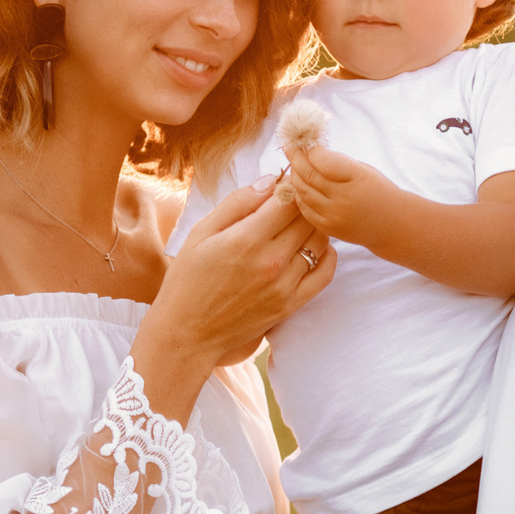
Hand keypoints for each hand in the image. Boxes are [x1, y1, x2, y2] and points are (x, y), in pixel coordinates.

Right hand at [138, 179, 334, 418]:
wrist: (187, 333)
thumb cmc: (188, 279)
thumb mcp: (201, 232)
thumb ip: (237, 203)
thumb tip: (270, 180)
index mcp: (246, 239)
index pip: (289, 199)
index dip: (291, 185)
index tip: (286, 182)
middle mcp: (271, 261)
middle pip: (307, 218)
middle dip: (304, 202)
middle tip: (294, 199)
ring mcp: (284, 285)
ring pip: (320, 242)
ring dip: (315, 226)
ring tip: (300, 222)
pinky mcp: (291, 305)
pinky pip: (325, 274)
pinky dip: (327, 255)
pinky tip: (315, 247)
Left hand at [283, 141, 404, 246]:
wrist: (392, 224)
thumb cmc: (377, 190)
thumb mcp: (364, 169)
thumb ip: (338, 162)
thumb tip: (309, 150)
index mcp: (357, 177)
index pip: (323, 160)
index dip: (309, 149)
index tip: (302, 139)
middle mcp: (344, 198)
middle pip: (309, 175)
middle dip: (295, 157)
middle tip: (289, 146)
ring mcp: (334, 215)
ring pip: (303, 191)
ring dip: (295, 175)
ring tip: (294, 164)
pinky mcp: (328, 228)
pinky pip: (305, 208)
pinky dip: (299, 194)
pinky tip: (299, 184)